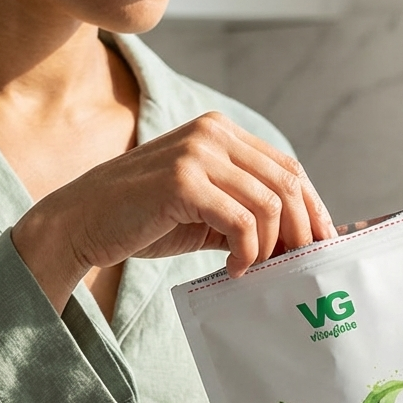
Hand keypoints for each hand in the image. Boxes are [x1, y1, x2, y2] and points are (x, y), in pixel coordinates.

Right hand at [11, 111, 334, 311]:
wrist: (80, 224)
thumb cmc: (142, 221)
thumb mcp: (204, 210)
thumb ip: (245, 212)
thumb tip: (299, 240)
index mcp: (220, 132)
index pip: (288, 167)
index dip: (313, 207)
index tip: (322, 245)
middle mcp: (212, 133)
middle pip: (287, 182)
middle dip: (301, 230)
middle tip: (296, 267)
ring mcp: (197, 153)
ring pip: (269, 203)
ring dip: (272, 246)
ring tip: (256, 270)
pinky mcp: (183, 181)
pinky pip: (241, 221)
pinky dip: (247, 252)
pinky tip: (234, 270)